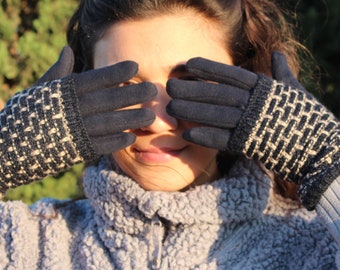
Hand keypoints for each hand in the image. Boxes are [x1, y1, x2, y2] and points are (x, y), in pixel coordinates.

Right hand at [37, 46, 156, 154]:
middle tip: (154, 90)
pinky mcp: (77, 150)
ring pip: (111, 122)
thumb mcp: (41, 89)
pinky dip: (117, 141)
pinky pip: (102, 145)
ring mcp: (77, 130)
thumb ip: (58, 71)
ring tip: (151, 116)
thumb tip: (67, 50)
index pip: (96, 78)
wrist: (12, 146)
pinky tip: (131, 137)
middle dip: (134, 94)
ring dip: (132, 119)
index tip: (135, 66)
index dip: (116, 71)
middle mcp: (74, 108)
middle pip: (110, 99)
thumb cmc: (29, 112)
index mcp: (66, 91)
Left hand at [166, 54, 338, 208]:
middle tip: (169, 87)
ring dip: (192, 111)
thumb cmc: (308, 118)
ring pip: (216, 114)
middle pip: (217, 93)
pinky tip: (187, 134)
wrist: (322, 150)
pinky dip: (205, 136)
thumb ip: (282, 73)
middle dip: (192, 90)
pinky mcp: (252, 144)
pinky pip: (223, 139)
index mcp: (265, 87)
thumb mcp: (295, 90)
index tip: (187, 65)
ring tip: (171, 109)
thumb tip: (277, 54)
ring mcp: (253, 123)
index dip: (208, 69)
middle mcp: (256, 102)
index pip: (231, 74)